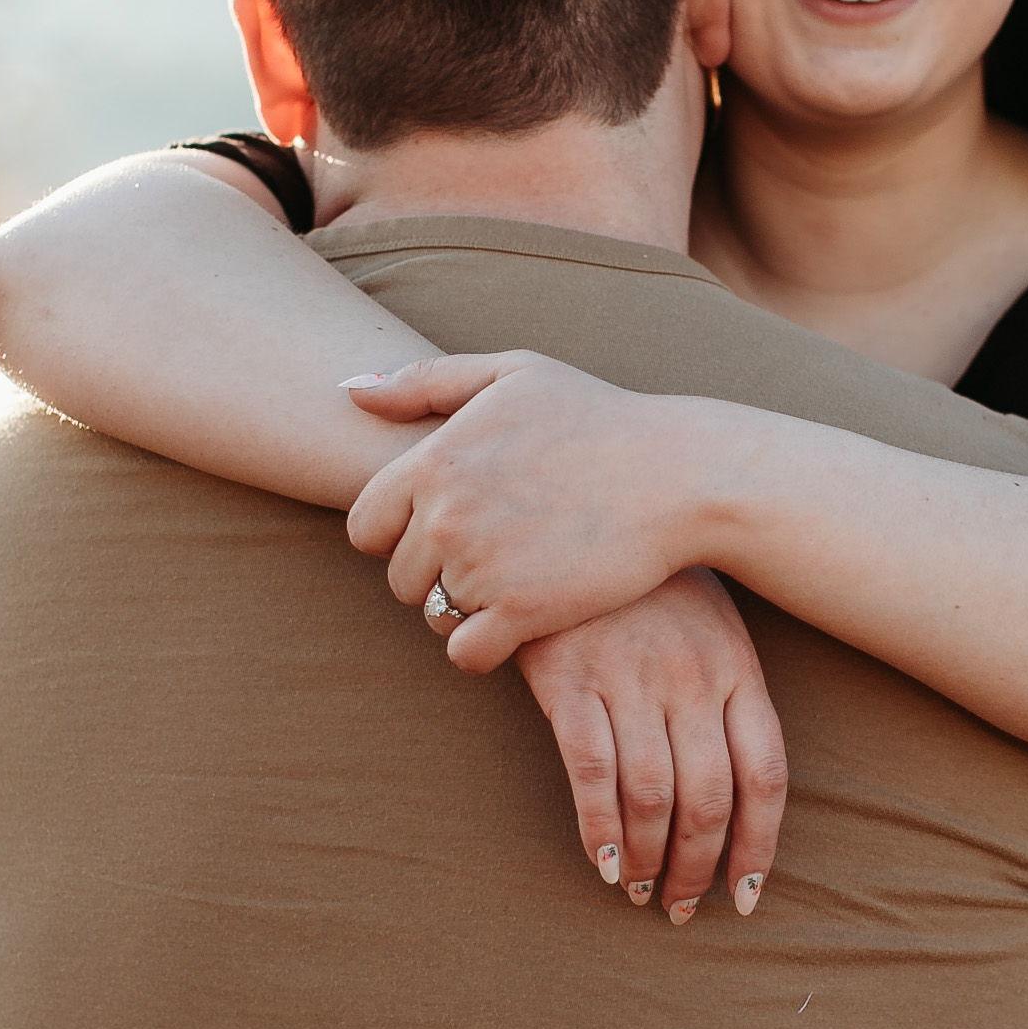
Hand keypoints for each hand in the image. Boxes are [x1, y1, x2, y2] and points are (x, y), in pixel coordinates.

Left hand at [341, 354, 724, 671]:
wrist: (677, 474)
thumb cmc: (598, 418)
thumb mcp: (514, 373)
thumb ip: (427, 381)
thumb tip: (350, 393)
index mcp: (434, 461)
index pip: (364, 528)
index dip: (400, 534)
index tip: (449, 528)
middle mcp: (445, 516)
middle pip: (399, 578)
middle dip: (437, 574)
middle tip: (497, 555)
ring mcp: (480, 567)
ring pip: (433, 616)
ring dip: (466, 609)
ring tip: (517, 579)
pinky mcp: (521, 612)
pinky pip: (465, 654)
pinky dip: (486, 648)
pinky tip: (521, 622)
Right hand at [513, 571, 787, 920]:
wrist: (573, 508)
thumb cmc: (645, 580)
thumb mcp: (709, 621)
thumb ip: (726, 691)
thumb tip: (737, 785)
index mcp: (736, 667)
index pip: (766, 775)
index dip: (759, 845)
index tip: (745, 893)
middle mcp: (691, 678)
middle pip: (711, 799)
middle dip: (699, 867)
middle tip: (680, 905)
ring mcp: (630, 677)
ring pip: (653, 796)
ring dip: (649, 859)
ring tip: (639, 890)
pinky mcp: (569, 677)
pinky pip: (590, 771)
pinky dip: (599, 828)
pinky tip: (602, 863)